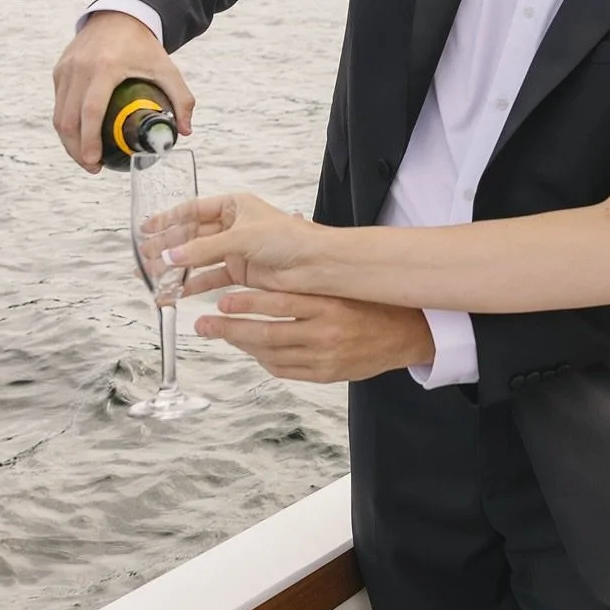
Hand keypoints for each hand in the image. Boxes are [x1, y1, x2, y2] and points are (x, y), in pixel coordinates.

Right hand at [52, 11, 195, 171]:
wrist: (120, 16)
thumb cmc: (145, 47)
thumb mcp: (168, 70)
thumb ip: (181, 99)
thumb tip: (184, 131)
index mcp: (105, 67)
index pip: (90, 111)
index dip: (90, 140)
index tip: (95, 161)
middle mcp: (80, 67)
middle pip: (69, 119)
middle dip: (77, 150)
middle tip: (93, 167)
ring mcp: (66, 69)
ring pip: (59, 115)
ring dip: (69, 141)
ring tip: (86, 158)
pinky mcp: (59, 70)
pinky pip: (59, 104)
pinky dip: (67, 124)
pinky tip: (81, 138)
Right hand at [162, 191, 324, 288]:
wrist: (314, 264)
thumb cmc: (288, 239)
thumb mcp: (240, 238)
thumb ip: (203, 248)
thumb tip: (170, 256)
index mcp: (234, 205)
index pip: (192, 210)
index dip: (167, 220)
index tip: (146, 229)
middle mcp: (233, 226)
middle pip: (191, 236)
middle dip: (167, 248)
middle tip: (144, 259)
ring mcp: (236, 249)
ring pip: (198, 258)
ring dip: (177, 269)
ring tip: (155, 279)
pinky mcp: (241, 271)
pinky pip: (211, 277)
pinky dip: (195, 284)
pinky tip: (178, 292)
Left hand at [195, 292, 434, 382]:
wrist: (405, 335)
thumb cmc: (369, 302)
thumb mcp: (342, 282)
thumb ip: (310, 270)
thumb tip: (283, 233)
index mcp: (329, 304)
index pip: (280, 304)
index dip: (248, 303)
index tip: (222, 300)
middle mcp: (326, 333)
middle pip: (268, 333)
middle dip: (230, 329)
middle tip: (204, 324)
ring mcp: (324, 358)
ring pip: (271, 354)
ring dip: (242, 344)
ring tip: (220, 334)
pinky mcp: (325, 375)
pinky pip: (284, 369)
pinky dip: (263, 360)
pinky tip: (250, 349)